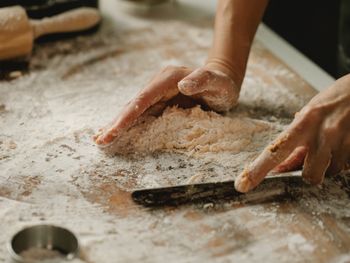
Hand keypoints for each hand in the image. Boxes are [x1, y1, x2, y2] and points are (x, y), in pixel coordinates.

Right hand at [94, 65, 240, 144]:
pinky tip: (117, 130)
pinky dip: (128, 123)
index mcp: (168, 79)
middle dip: (117, 123)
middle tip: (100, 140)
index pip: (143, 99)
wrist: (222, 79)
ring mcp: (158, 94)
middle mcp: (158, 85)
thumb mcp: (217, 82)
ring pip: (134, 110)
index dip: (128, 116)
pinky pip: (141, 114)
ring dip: (118, 123)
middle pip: (133, 105)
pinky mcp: (160, 102)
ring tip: (100, 137)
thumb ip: (202, 80)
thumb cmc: (221, 83)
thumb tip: (182, 86)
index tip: (114, 130)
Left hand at [235, 74, 349, 192]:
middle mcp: (324, 133)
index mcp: (305, 122)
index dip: (258, 170)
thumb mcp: (310, 114)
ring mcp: (346, 141)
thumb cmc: (335, 100)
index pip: (276, 151)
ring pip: (333, 172)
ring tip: (336, 143)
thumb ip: (297, 141)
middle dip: (312, 173)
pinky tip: (347, 142)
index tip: (242, 185)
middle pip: (310, 175)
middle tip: (316, 158)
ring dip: (332, 164)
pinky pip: (349, 166)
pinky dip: (346, 159)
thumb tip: (281, 167)